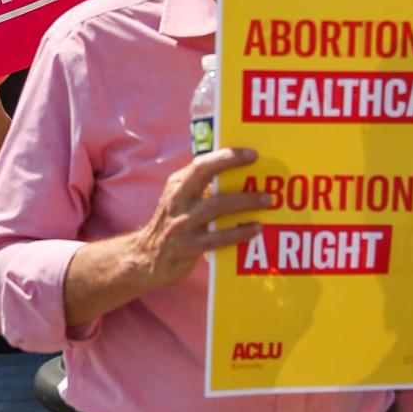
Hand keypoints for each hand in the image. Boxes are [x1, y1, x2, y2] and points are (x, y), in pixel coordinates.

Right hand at [126, 148, 269, 293]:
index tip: (252, 154)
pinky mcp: (186, 248)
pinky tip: (254, 229)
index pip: (201, 163)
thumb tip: (238, 172)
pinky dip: (238, 233)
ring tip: (266, 201)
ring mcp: (180, 224)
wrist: (146, 257)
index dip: (227, 156)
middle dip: (237, 174)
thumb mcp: (180, 199)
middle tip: (264, 178)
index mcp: (177, 185)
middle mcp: (177, 201)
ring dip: (244, 202)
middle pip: (206, 177)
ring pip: (215, 208)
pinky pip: (216, 239)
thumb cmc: (173, 223)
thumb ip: (201, 186)